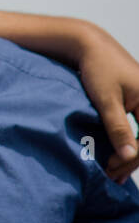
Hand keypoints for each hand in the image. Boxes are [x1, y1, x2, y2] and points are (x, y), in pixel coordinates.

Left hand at [76, 26, 138, 182]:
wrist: (90, 46)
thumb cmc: (97, 68)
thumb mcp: (105, 99)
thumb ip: (118, 127)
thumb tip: (130, 157)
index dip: (131, 158)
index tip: (110, 168)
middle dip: (131, 161)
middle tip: (111, 176)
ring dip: (131, 156)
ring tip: (115, 174)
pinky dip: (130, 144)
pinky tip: (120, 159)